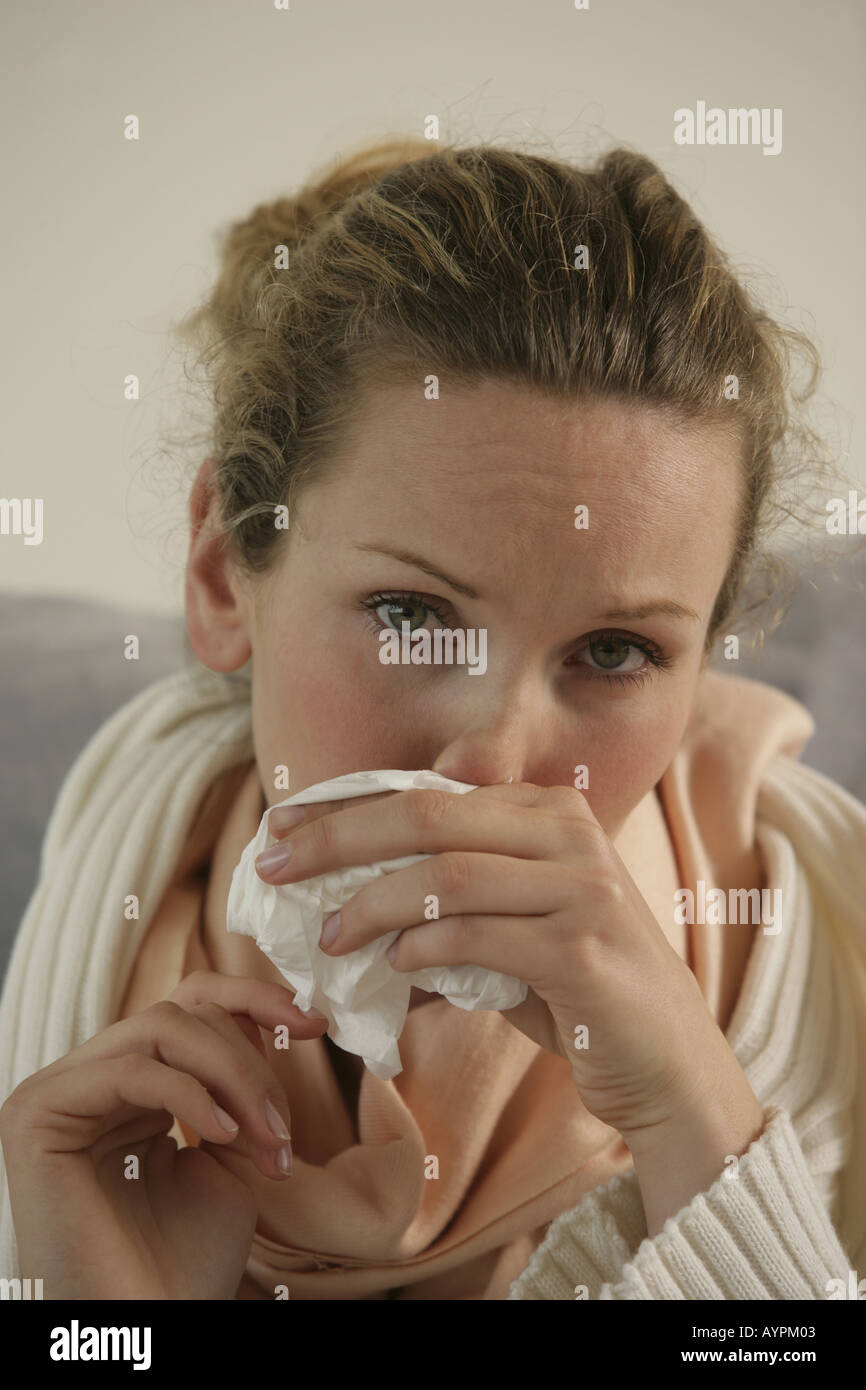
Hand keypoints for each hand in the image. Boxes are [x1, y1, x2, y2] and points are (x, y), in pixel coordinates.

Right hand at [0, 972, 327, 1298]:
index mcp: (130, 1087)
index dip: (253, 1000)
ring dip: (232, 1077)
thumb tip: (280, 1018)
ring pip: (160, 1028)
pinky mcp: (37, 1112)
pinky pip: (130, 1069)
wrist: (149, 1329)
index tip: (312, 1024)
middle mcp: (89, 1079)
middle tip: (282, 1132)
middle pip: (182, 1014)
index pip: (188, 1005)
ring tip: (264, 1139)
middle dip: (250, 1065)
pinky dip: (190, 1094)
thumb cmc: (186, 1261)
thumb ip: (241, 1084)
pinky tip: (223, 1135)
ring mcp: (59, 1092)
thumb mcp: (233, 1152)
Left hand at [256, 782, 756, 1147]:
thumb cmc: (574, 987)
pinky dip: (422, 949)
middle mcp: (570, 831)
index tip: (281, 827)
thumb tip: (338, 894)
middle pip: (426, 816)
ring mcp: (584, 886)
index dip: (346, 804)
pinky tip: (395, 966)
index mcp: (548, 809)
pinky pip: (477, 937)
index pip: (427, 791)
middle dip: (336, 838)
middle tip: (270, 867)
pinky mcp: (585, 949)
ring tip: (327, 937)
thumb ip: (450, 893)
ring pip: (446, 875)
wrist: (667, 1060)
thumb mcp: (510, 921)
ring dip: (371, 905)